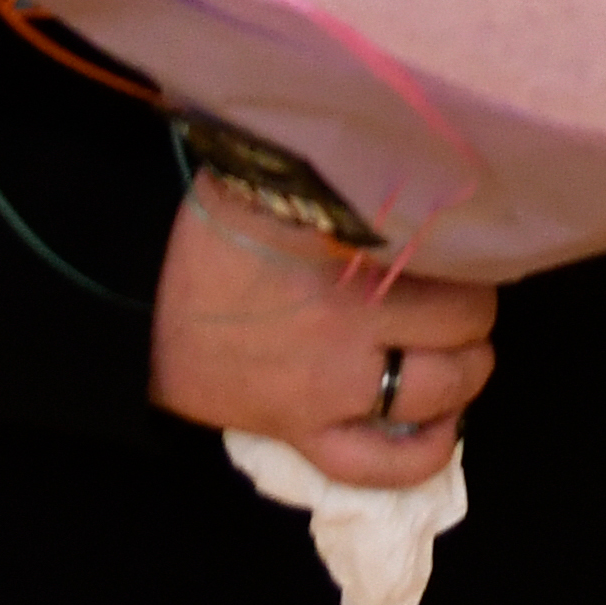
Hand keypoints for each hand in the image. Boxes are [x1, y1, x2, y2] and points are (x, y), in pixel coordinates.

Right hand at [148, 180, 496, 489]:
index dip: (471, 245)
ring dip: (467, 371)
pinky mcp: (301, 432)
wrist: (132, 304)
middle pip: (462, 320)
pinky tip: (447, 425)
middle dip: (473, 307)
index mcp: (347, 250)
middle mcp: (349, 321)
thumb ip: (338, 171)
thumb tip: (393, 139)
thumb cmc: (213, 231)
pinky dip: (427, 453)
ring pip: (440, 389)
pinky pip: (381, 465)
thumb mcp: (273, 180)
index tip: (463, 240)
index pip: (452, 250)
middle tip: (462, 296)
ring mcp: (328, 386)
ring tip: (464, 352)